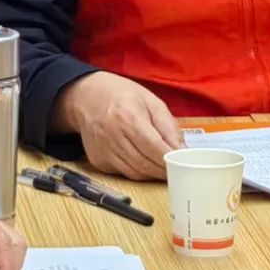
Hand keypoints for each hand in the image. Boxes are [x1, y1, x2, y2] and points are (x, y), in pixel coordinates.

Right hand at [56, 71, 182, 179]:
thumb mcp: (151, 101)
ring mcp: (103, 150)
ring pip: (134, 173)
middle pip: (144, 163)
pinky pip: (123, 172)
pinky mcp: (98, 160)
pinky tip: (145, 163)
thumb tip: (181, 149)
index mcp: (128, 117)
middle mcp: (113, 136)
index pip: (153, 146)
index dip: (170, 158)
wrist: (87, 97)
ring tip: (164, 168)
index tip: (183, 162)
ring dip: (152, 174)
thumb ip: (168, 125)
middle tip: (177, 168)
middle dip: (163, 170)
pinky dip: (137, 172)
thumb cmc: (122, 95)